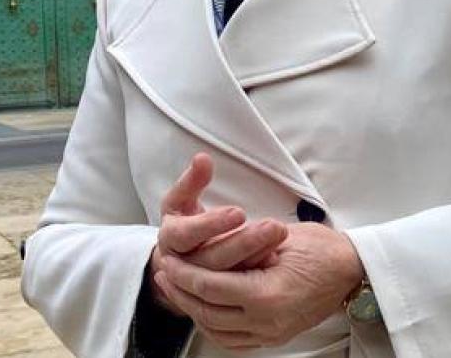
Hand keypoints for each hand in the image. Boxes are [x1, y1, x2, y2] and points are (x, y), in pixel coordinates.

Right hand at [148, 154, 287, 314]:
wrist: (180, 259)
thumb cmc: (185, 220)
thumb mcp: (182, 199)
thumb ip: (193, 180)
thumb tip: (202, 158)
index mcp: (170, 237)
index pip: (186, 234)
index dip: (211, 224)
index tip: (239, 212)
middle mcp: (182, 264)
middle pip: (212, 257)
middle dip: (243, 242)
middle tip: (273, 227)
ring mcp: (200, 282)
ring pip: (226, 275)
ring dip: (255, 255)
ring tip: (279, 237)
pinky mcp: (217, 292)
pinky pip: (237, 285)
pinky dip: (257, 271)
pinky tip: (277, 257)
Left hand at [156, 221, 364, 349]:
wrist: (354, 271)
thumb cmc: (322, 248)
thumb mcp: (279, 238)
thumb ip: (242, 248)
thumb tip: (207, 250)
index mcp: (267, 294)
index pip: (210, 287)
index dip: (184, 273)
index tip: (169, 259)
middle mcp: (266, 321)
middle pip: (208, 311)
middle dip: (181, 292)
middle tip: (164, 272)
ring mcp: (271, 333)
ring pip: (217, 330)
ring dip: (193, 309)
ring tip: (177, 289)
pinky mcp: (275, 337)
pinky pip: (234, 339)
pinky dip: (213, 325)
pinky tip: (204, 309)